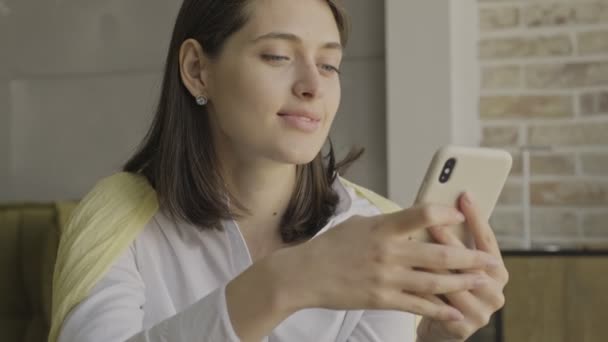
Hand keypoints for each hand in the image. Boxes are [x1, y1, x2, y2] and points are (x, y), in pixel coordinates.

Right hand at [273, 204, 501, 320]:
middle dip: (470, 258)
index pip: (422, 214)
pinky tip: (456, 313)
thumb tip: (417, 220)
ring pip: (434, 282)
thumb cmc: (332, 246)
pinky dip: (439, 311)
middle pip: (439, 254)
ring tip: (482, 283)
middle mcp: (387, 252)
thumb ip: (389, 224)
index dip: (446, 214)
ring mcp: (385, 278)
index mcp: (382, 227)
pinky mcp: (381, 299)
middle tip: (491, 260)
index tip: (462, 216)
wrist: (304, 274)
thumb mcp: (360, 224)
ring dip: (462, 283)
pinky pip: (417, 306)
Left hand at [416, 193, 508, 341]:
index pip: (487, 240)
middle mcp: (495, 292)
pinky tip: (407, 274)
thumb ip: (455, 241)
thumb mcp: (456, 262)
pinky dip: (421, 288)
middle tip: (432, 220)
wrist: (442, 325)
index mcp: (497, 271)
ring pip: (453, 283)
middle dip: (449, 238)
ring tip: (414, 246)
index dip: (476, 217)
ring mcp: (481, 312)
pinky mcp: (462, 328)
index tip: (464, 196)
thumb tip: (443, 204)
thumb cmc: (447, 283)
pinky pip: (437, 304)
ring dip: (433, 264)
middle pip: (471, 260)